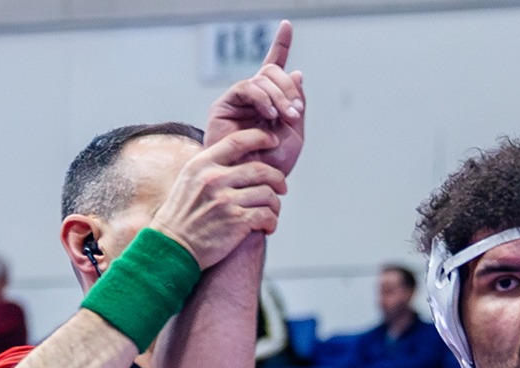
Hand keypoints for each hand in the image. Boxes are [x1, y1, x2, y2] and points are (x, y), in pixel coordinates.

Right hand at [148, 128, 288, 268]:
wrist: (171, 248)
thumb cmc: (181, 216)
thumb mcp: (188, 181)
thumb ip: (210, 167)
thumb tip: (237, 155)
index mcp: (202, 165)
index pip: (237, 141)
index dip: (260, 138)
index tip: (273, 142)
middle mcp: (214, 179)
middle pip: (261, 170)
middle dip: (278, 179)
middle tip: (282, 187)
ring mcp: (225, 201)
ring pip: (267, 194)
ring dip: (275, 205)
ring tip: (271, 212)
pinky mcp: (235, 222)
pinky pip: (267, 216)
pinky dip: (272, 222)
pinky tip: (267, 227)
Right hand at [204, 21, 304, 177]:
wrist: (251, 190)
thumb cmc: (271, 170)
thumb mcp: (293, 136)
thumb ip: (296, 105)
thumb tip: (296, 73)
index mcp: (268, 103)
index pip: (272, 68)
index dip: (280, 46)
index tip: (287, 25)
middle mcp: (251, 99)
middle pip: (271, 72)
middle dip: (288, 88)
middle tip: (295, 112)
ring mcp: (236, 102)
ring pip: (260, 79)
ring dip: (278, 95)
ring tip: (284, 117)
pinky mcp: (223, 108)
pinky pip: (246, 88)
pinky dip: (262, 97)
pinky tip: (270, 114)